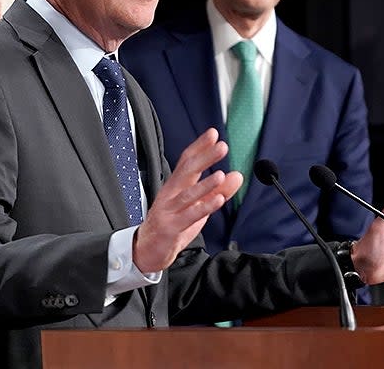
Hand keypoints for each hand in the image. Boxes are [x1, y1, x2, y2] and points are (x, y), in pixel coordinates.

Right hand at [132, 128, 241, 273]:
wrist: (146, 250)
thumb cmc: (172, 224)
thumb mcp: (198, 206)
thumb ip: (217, 191)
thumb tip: (237, 175)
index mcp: (175, 186)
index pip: (187, 161)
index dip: (199, 146)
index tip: (213, 134)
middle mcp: (170, 194)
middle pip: (187, 171)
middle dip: (204, 157)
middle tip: (221, 146)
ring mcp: (169, 210)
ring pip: (188, 194)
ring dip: (205, 184)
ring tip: (220, 174)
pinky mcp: (171, 227)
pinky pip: (189, 216)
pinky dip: (204, 207)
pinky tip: (218, 200)